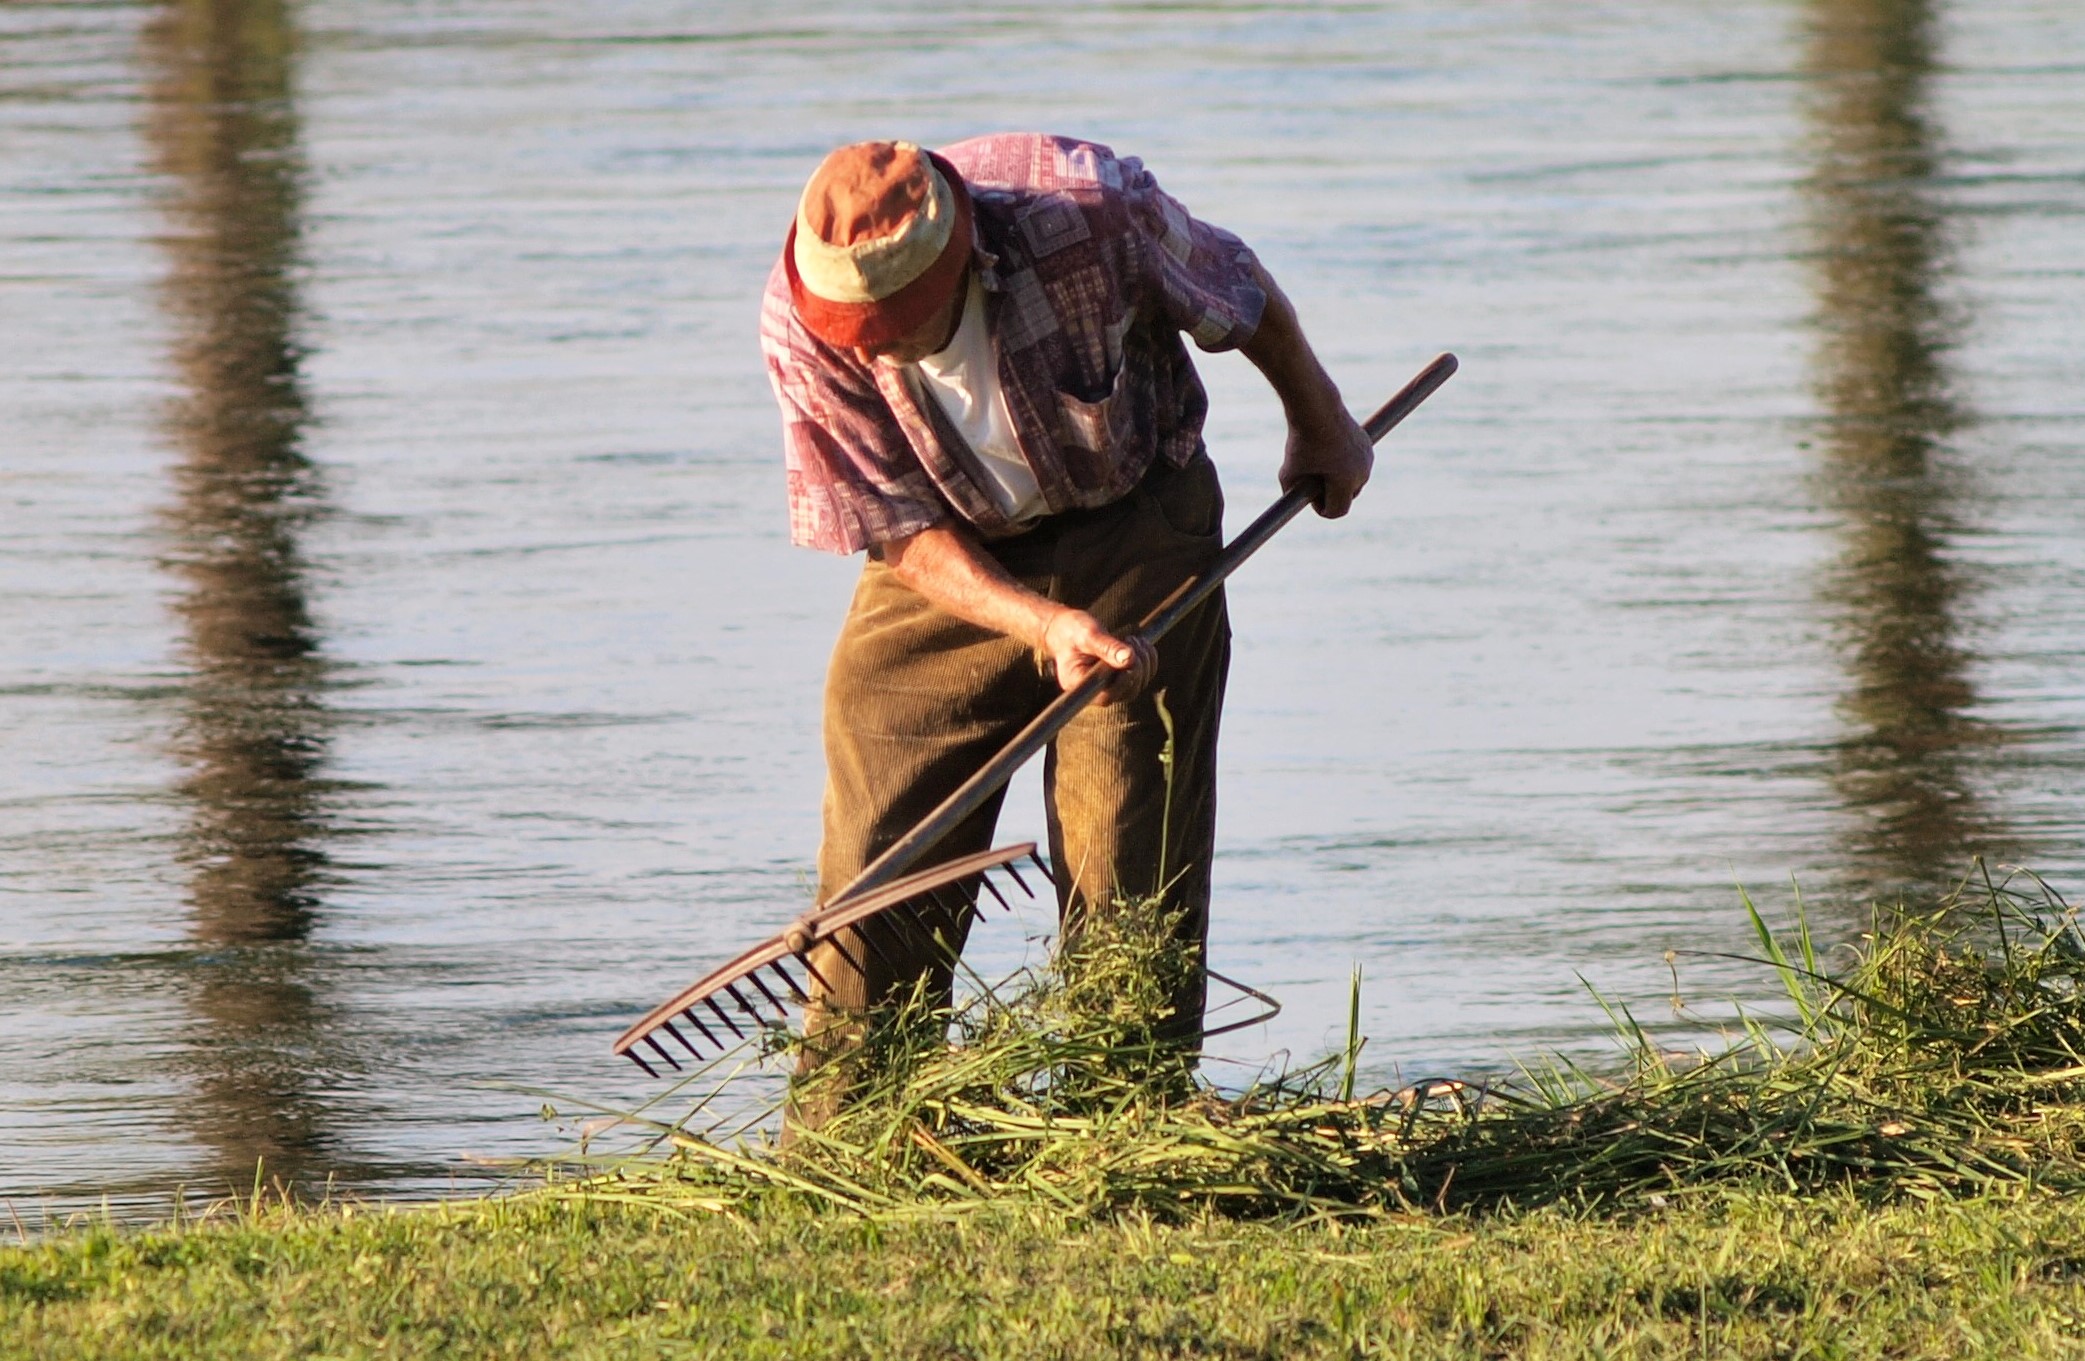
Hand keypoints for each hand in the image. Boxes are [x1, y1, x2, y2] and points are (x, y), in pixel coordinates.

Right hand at [1040, 608, 1157, 706]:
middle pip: (1126, 692)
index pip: (1105, 696)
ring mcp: (1108, 687)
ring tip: (1133, 639)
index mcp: (1077, 682)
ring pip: (1137, 685)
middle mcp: (1093, 690)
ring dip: (1144, 661)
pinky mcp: (1119, 679)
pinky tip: (1139, 643)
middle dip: (1137, 666)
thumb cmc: (1071, 630)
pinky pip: (1142, 677)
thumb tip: (1129, 659)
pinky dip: (1148, 659)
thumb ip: (1106, 646)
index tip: (1130, 661)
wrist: (1066, 629)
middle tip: (1131, 640)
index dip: (1123, 683)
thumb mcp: (1087, 634)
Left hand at [1279, 403, 1373, 517]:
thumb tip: (1294, 505)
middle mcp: (1363, 472)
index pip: (1337, 511)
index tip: (1308, 497)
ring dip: (1338, 480)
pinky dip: (1344, 465)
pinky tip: (1329, 453)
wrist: (1316, 407)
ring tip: (1319, 465)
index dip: (1321, 508)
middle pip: (1346, 497)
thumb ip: (1290, 493)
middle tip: (1311, 480)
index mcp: (1346, 481)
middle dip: (1330, 493)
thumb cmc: (1302, 440)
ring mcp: (1368, 459)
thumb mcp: (1288, 473)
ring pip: (1352, 482)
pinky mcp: (1367, 446)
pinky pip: (1355, 466)